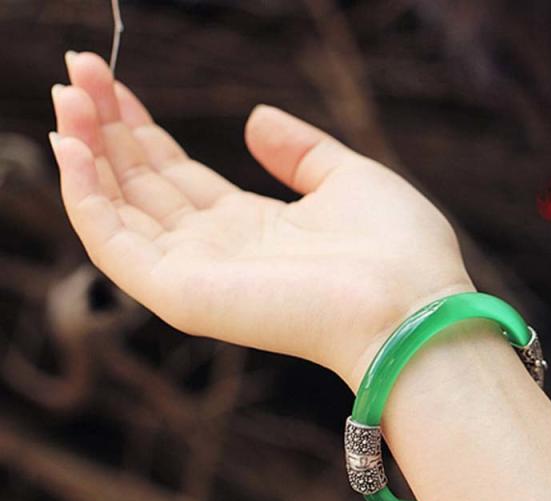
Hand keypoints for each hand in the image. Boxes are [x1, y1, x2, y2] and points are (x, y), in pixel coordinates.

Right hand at [50, 52, 472, 390]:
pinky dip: (85, 196)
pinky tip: (71, 146)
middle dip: (107, 130)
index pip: (179, 175)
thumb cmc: (393, 247)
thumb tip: (256, 118)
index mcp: (251, 227)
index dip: (144, 130)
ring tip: (67, 96)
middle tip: (77, 71)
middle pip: (143, 186)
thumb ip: (299, 151)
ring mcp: (194, 274)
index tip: (115, 82)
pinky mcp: (181, 293)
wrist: (409, 305)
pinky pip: (114, 242)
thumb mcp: (346, 178)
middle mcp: (216, 250)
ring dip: (87, 153)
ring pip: (119, 210)